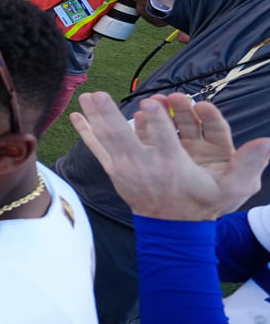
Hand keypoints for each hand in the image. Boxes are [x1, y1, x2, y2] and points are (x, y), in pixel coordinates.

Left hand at [70, 92, 269, 221]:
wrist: (174, 228)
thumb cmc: (203, 203)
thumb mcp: (231, 189)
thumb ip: (248, 165)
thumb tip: (267, 142)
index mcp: (173, 166)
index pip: (164, 138)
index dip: (157, 120)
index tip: (149, 104)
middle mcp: (145, 165)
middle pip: (125, 136)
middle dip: (111, 115)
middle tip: (98, 95)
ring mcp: (126, 169)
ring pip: (109, 139)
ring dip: (96, 117)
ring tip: (85, 97)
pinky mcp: (115, 171)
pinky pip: (98, 149)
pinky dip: (86, 133)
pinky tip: (74, 116)